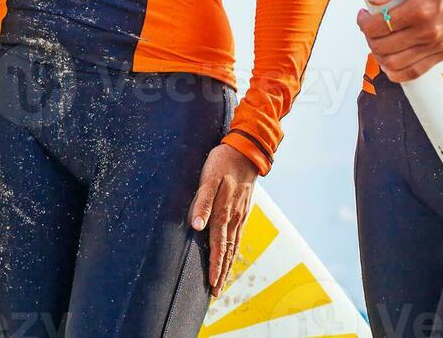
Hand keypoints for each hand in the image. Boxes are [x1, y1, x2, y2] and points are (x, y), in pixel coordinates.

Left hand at [188, 144, 256, 299]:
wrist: (246, 150)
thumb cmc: (222, 162)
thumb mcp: (208, 179)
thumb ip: (202, 202)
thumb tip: (197, 226)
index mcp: (224, 212)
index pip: (218, 246)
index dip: (214, 266)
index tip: (211, 285)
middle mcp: (234, 217)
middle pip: (227, 251)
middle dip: (221, 273)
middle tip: (216, 293)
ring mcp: (240, 214)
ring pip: (234, 245)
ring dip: (228, 265)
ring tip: (222, 281)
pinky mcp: (243, 209)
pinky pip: (238, 235)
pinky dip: (234, 250)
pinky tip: (231, 255)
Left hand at [357, 0, 442, 81]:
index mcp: (422, 9)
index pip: (379, 25)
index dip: (364, 22)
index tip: (363, 14)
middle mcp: (429, 32)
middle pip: (383, 46)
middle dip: (368, 36)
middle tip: (368, 25)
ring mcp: (437, 46)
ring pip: (394, 63)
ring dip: (378, 54)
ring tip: (378, 39)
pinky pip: (413, 73)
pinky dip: (395, 72)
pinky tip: (388, 59)